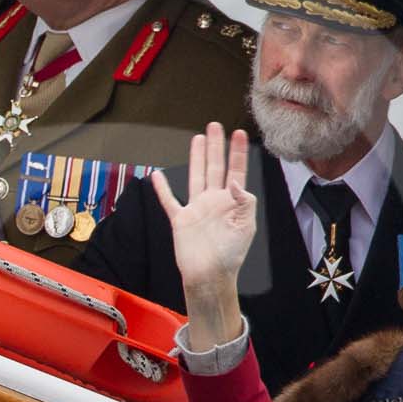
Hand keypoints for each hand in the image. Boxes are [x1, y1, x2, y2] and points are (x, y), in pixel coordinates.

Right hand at [151, 123, 257, 347]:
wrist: (209, 276)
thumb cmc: (230, 255)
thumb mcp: (245, 227)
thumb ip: (244, 202)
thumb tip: (236, 182)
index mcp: (232, 202)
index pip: (236, 171)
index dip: (237, 152)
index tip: (238, 133)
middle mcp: (214, 201)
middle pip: (214, 167)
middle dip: (216, 146)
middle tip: (215, 125)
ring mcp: (197, 209)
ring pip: (196, 176)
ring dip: (197, 157)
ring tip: (198, 139)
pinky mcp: (181, 220)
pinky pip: (170, 201)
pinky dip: (162, 189)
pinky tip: (157, 175)